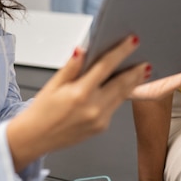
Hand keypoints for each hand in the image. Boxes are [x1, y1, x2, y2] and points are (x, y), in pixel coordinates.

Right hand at [7, 35, 148, 170]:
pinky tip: (124, 87)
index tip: (133, 42)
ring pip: (122, 96)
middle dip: (136, 71)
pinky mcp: (101, 128)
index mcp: (80, 93)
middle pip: (121, 83)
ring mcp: (99, 120)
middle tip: (146, 60)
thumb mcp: (53, 84)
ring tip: (142, 72)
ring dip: (133, 83)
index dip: (121, 52)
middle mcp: (93, 108)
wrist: (34, 138)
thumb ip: (72, 66)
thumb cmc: (41, 111)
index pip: (106, 66)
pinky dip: (121, 96)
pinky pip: (115, 107)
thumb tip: (83, 49)